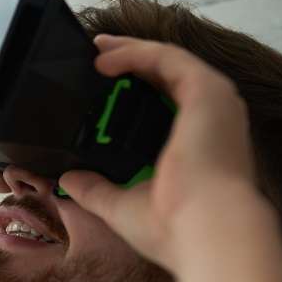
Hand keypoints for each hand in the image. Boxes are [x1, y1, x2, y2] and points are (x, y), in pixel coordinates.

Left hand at [58, 34, 263, 270]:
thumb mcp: (122, 205)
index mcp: (197, 145)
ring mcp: (213, 103)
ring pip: (167, 61)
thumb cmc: (175, 228)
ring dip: (129, 51)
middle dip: (129, 60)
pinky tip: (105, 57)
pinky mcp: (208, 91)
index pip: (164, 104)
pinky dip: (135, 53)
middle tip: (95, 53)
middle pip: (166, 76)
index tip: (102, 82)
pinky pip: (167, 58)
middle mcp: (210, 120)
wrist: (205, 232)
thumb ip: (96, 189)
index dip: (133, 88)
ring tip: (96, 49)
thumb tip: (68, 180)